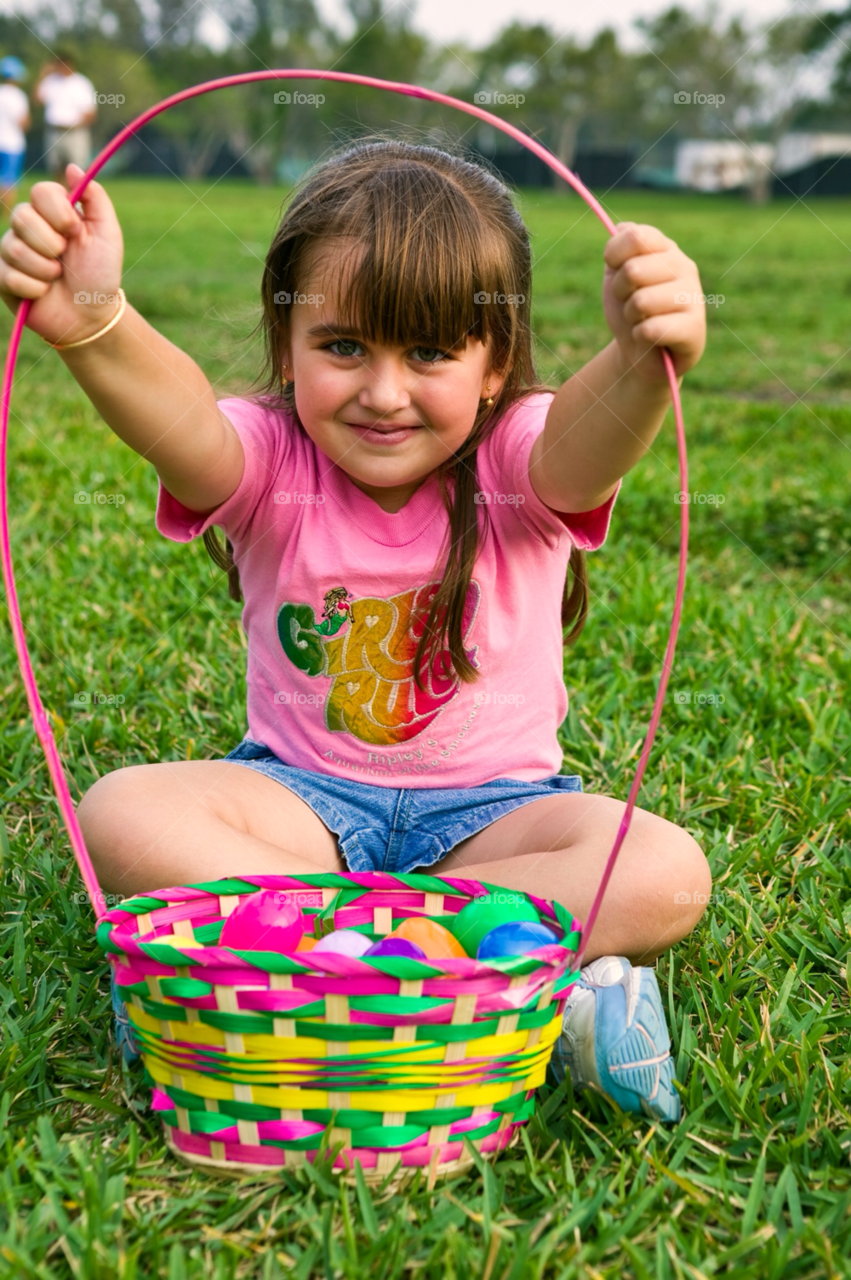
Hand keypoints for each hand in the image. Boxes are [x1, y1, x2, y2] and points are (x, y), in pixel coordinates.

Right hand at [0, 163, 123, 347]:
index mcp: (53, 213)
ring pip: (14, 248)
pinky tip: (44, 293)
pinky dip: (34, 289)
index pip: (40, 191)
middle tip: (65, 258)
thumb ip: (94, 199)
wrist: (91, 316)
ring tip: (57, 278)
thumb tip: (72, 168)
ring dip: (44, 270)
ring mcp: (13, 251)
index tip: (73, 230)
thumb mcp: (107, 235)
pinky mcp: (3, 277)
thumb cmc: (100, 275)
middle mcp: (28, 227)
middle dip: (50, 243)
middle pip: (22, 217)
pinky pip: (9, 275)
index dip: (57, 212)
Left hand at [602, 222, 705, 381]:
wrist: (640, 353)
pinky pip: (651, 329)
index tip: (615, 270)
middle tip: (631, 304)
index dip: (614, 256)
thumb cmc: (629, 311)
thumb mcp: (616, 276)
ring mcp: (693, 296)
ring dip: (630, 318)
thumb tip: (623, 228)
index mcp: (666, 248)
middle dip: (620, 293)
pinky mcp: (694, 328)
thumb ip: (618, 249)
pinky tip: (651, 339)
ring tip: (642, 321)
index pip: (635, 236)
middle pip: (632, 270)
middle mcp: (684, 267)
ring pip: (640, 302)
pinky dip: (640, 337)